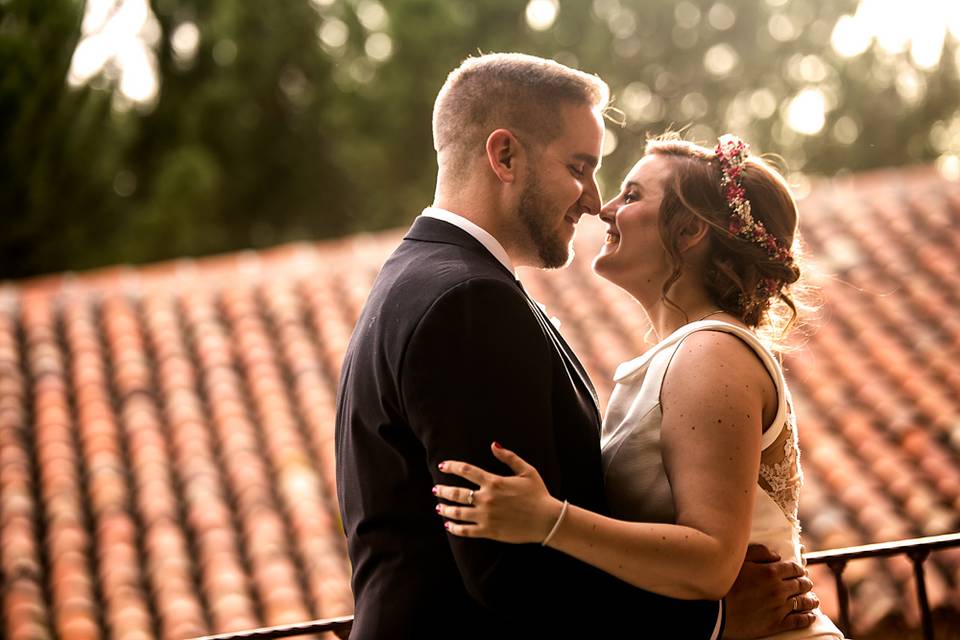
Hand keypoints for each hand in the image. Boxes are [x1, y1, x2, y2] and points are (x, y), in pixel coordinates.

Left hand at [434, 442, 562, 543]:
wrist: (547, 520)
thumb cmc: (538, 494)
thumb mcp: (526, 471)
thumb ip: (508, 457)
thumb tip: (493, 444)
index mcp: (493, 482)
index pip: (466, 470)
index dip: (451, 466)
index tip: (442, 466)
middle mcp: (486, 498)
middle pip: (456, 493)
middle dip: (442, 491)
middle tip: (436, 490)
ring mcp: (486, 516)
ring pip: (457, 513)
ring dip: (445, 510)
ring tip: (439, 508)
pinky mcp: (489, 531)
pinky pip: (466, 531)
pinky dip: (455, 529)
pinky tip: (449, 526)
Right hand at [723, 544, 818, 638]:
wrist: (716, 611)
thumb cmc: (724, 583)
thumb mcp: (738, 560)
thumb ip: (759, 552)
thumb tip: (777, 555)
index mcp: (771, 572)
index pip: (794, 568)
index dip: (798, 569)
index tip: (800, 570)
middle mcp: (779, 589)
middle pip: (801, 584)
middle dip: (805, 583)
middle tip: (806, 583)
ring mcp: (780, 607)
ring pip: (804, 602)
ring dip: (811, 600)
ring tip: (813, 600)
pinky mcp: (777, 624)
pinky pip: (799, 621)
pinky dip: (808, 618)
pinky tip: (811, 617)